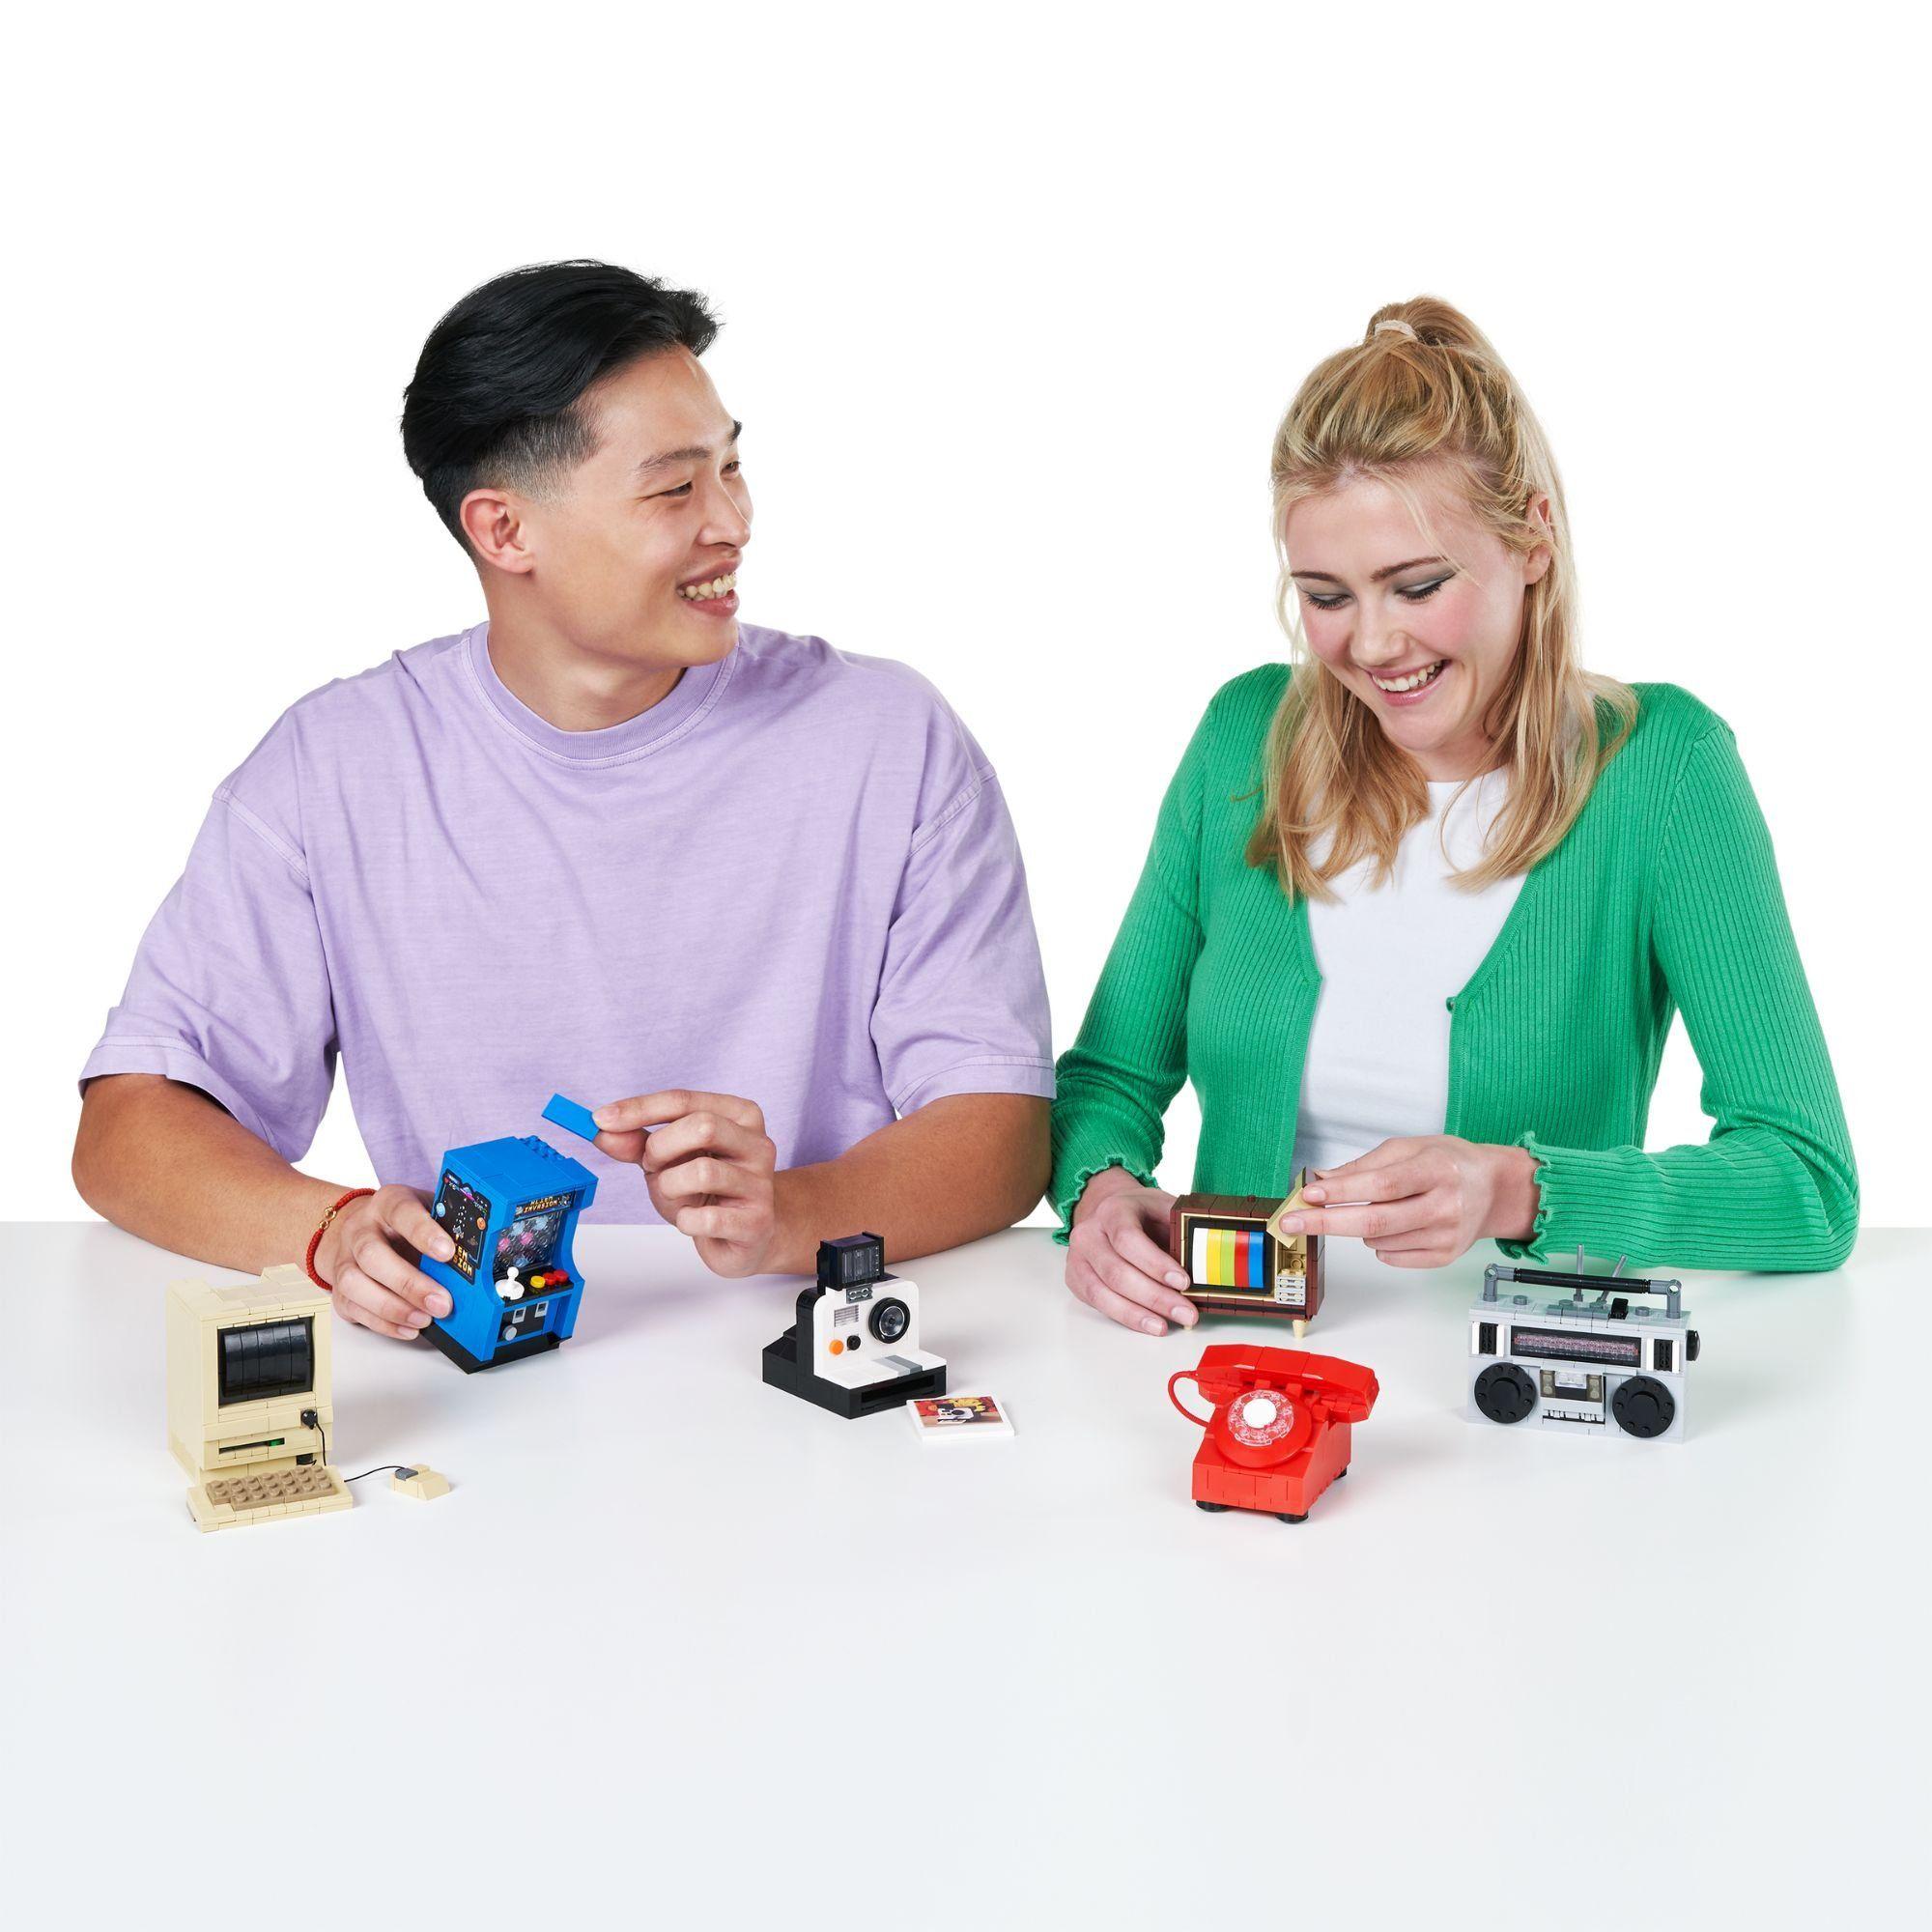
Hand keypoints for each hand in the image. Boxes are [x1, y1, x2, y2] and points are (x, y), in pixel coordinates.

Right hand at [315, 1183, 454, 1338]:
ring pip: (355, 1284)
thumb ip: (448, 1227)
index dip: (423, 1232)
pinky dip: (383, 1323)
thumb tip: (481, 1254)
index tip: (448, 1252)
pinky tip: (409, 1328)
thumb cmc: (404, 1223)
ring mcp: (346, 1260)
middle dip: (409, 1283)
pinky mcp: (340, 1290)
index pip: (401, 1211)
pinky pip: (354, 1309)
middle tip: (442, 1303)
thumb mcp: (428, 1211)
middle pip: (373, 1255)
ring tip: (425, 1320)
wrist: (359, 1228)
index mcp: (387, 1204)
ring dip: (392, 1307)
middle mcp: (361, 1230)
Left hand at [593, 1089, 779, 1276]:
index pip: (683, 1100)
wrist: (746, 1235)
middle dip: (661, 1148)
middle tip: (652, 1166)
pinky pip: (706, 1217)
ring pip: (702, 1171)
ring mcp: (761, 1183)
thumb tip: (603, 1129)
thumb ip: (637, 1142)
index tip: (601, 1119)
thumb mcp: (670, 1159)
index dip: (638, 1109)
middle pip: (701, 1126)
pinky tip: (691, 1220)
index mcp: (740, 1116)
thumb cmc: (708, 1192)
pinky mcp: (757, 1222)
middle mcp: (757, 1144)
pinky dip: (685, 1220)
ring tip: (674, 1195)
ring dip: (670, 1186)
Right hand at [1065, 1165, 1196, 1335]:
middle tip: (1186, 1313)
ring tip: (1166, 1326)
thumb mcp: (1166, 1208)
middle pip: (1117, 1272)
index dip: (1155, 1264)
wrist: (1110, 1210)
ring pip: (1103, 1293)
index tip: (1184, 1282)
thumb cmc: (1144, 1214)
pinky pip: (1097, 1303)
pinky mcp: (1075, 1279)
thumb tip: (1209, 1265)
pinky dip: (1125, 1317)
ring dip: (1138, 1314)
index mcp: (1113, 1209)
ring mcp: (1078, 1257)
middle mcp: (1088, 1233)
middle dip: (1155, 1297)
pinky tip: (1148, 1323)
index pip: (1129, 1239)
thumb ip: (1183, 1230)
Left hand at [1278, 1136, 1539, 1267]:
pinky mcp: (1445, 1257)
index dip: (1342, 1192)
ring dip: (1357, 1228)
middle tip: (1291, 1223)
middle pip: (1376, 1221)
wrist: (1494, 1189)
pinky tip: (1392, 1225)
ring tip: (1372, 1208)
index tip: (1308, 1195)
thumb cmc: (1449, 1162)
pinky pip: (1391, 1257)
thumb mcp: (1409, 1148)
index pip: (1382, 1185)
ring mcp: (1447, 1235)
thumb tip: (1321, 1180)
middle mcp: (1445, 1205)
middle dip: (1326, 1223)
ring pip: (1378, 1241)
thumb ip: (1364, 1166)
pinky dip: (1378, 1243)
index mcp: (1437, 1169)